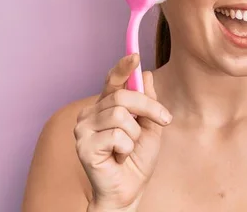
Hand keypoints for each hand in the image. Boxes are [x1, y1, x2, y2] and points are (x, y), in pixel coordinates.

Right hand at [74, 54, 171, 210]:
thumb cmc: (137, 159)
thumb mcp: (151, 126)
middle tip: (163, 121)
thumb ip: (148, 102)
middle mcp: (90, 114)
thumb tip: (147, 74)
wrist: (129, 190)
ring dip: (135, 133)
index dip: (123, 67)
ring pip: (119, 114)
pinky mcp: (83, 146)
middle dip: (148, 107)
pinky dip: (126, 147)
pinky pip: (116, 135)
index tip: (135, 56)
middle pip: (122, 95)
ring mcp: (83, 129)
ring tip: (129, 148)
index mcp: (105, 106)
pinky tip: (119, 157)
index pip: (112, 81)